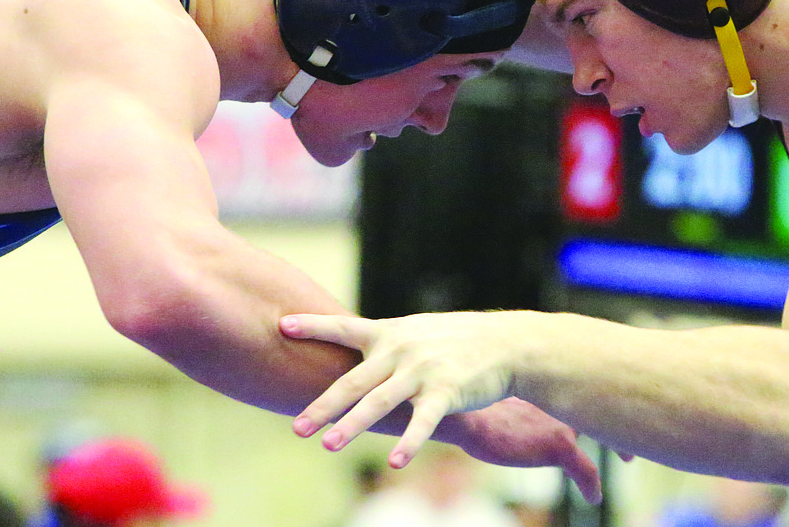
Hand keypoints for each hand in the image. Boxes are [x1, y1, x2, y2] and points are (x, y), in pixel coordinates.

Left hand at [279, 311, 601, 499]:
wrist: (506, 343)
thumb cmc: (455, 340)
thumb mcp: (416, 332)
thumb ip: (384, 344)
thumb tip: (347, 350)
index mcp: (390, 333)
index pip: (345, 328)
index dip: (313, 327)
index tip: (282, 326)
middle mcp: (402, 350)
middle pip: (355, 381)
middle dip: (323, 406)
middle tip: (297, 428)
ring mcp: (424, 371)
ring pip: (381, 402)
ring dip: (353, 424)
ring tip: (329, 445)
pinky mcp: (448, 392)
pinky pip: (423, 421)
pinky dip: (408, 442)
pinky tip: (394, 462)